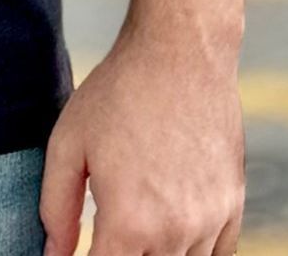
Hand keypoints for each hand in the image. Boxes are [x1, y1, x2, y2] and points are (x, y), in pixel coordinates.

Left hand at [39, 26, 244, 255]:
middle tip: (107, 229)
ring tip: (138, 222)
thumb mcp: (68, 142)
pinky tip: (173, 234)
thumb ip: (56, 208)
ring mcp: (210, 221)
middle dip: (119, 255)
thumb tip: (53, 254)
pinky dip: (194, 254)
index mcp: (129, 223)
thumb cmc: (119, 91)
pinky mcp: (233, 205)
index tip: (79, 250)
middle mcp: (174, 232)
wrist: (181, 51)